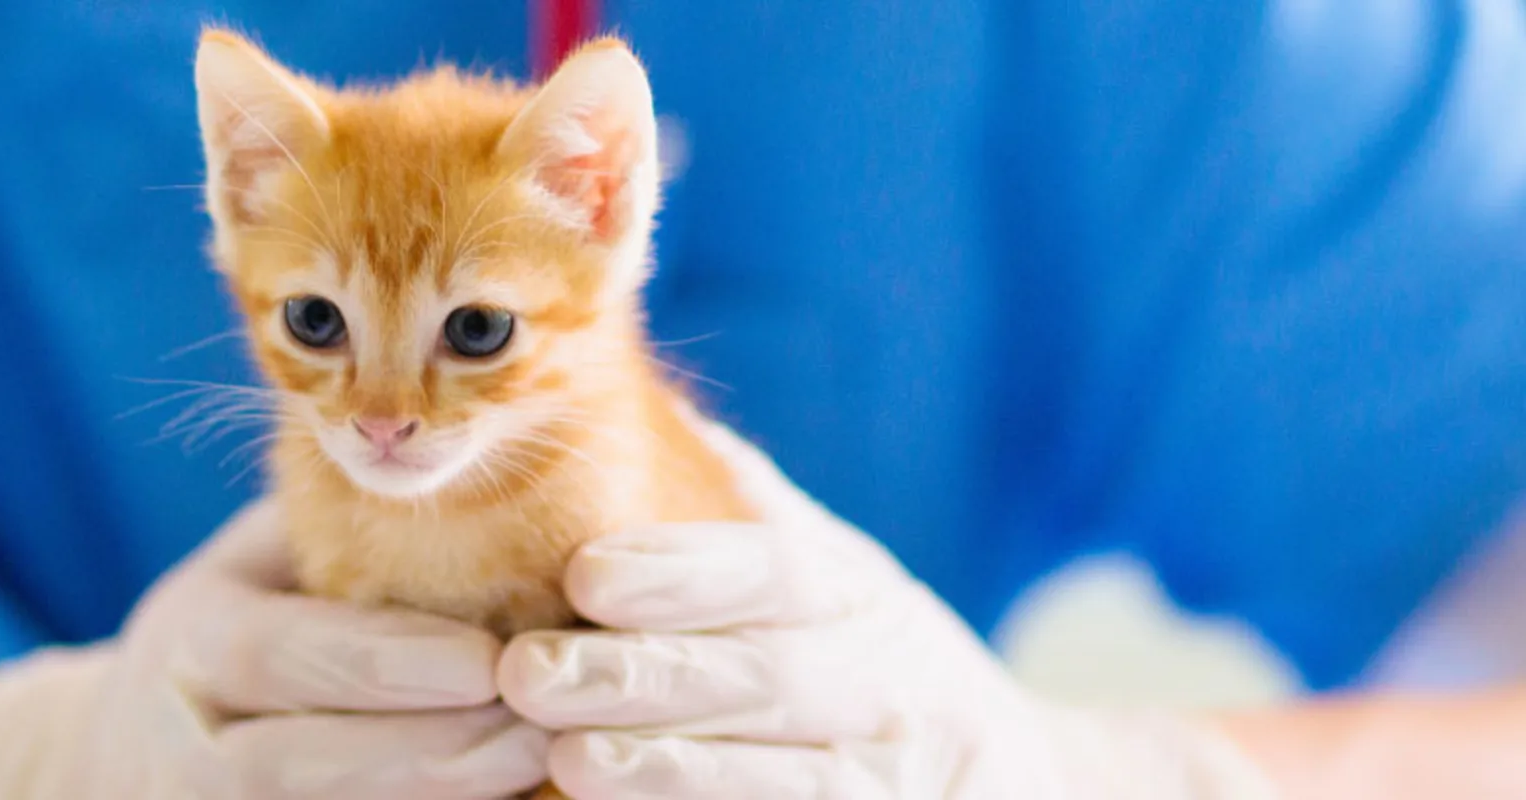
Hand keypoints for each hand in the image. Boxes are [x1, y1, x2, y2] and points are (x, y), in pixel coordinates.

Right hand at [0, 502, 550, 798]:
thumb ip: (341, 532)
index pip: (275, 654)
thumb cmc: (245, 627)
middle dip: (427, 755)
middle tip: (539, 732)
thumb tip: (479, 479)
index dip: (382, 664)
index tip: (487, 660)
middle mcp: (180, 746)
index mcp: (187, 644)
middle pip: (294, 768)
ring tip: (535, 779)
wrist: (138, 755)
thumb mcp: (266, 565)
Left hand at [497, 421, 1279, 798]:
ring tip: (567, 756)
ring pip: (778, 774)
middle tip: (527, 670)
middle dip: (640, 675)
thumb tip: (632, 404)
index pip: (774, 572)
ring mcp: (889, 775)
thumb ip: (744, 506)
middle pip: (761, 676)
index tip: (584, 572)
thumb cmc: (866, 657)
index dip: (682, 572)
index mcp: (858, 597)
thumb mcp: (830, 574)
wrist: (1007, 777)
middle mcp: (885, 683)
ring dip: (667, 767)